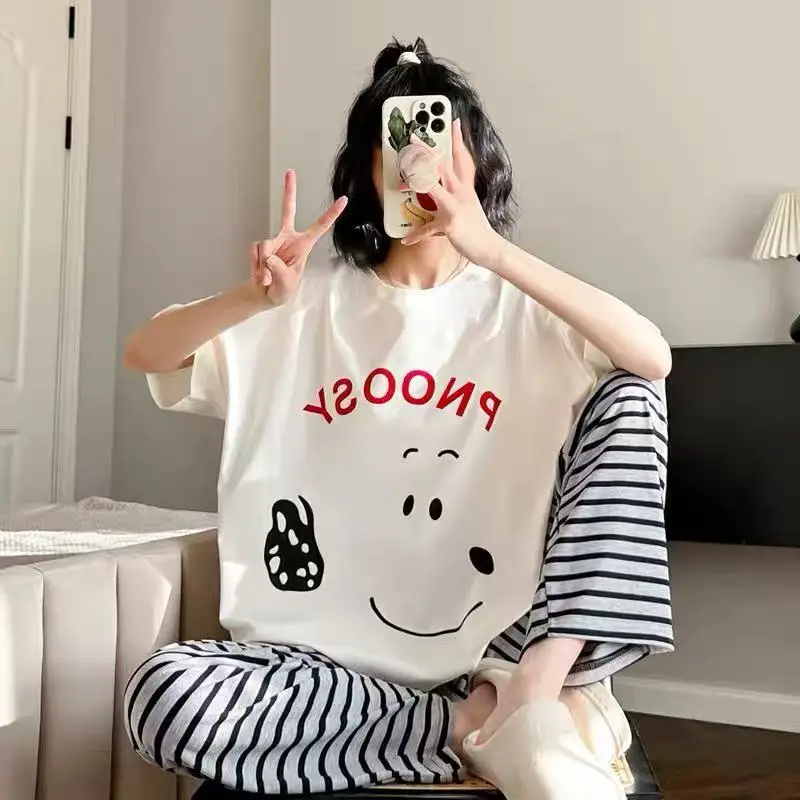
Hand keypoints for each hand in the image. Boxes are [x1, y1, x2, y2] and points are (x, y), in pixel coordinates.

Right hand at [251, 170, 347, 305]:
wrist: (264, 295)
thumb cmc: (283, 290)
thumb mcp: (287, 283)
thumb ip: (279, 269)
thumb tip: (268, 256)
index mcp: (304, 245)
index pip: (320, 226)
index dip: (331, 213)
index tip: (344, 199)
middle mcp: (288, 238)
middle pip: (288, 210)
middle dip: (288, 191)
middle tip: (290, 171)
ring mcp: (273, 241)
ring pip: (265, 245)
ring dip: (263, 267)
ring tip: (266, 280)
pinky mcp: (259, 246)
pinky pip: (254, 252)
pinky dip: (255, 267)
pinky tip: (259, 276)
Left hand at [400, 119, 503, 268]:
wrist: (489, 247)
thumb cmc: (475, 229)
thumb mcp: (464, 209)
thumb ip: (445, 203)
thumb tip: (434, 195)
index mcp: (464, 187)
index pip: (462, 158)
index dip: (458, 139)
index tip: (453, 122)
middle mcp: (460, 192)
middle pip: (442, 165)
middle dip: (426, 150)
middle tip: (413, 136)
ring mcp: (455, 206)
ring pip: (433, 185)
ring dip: (417, 177)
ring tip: (403, 172)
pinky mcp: (450, 222)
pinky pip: (428, 228)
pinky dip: (416, 235)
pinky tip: (406, 239)